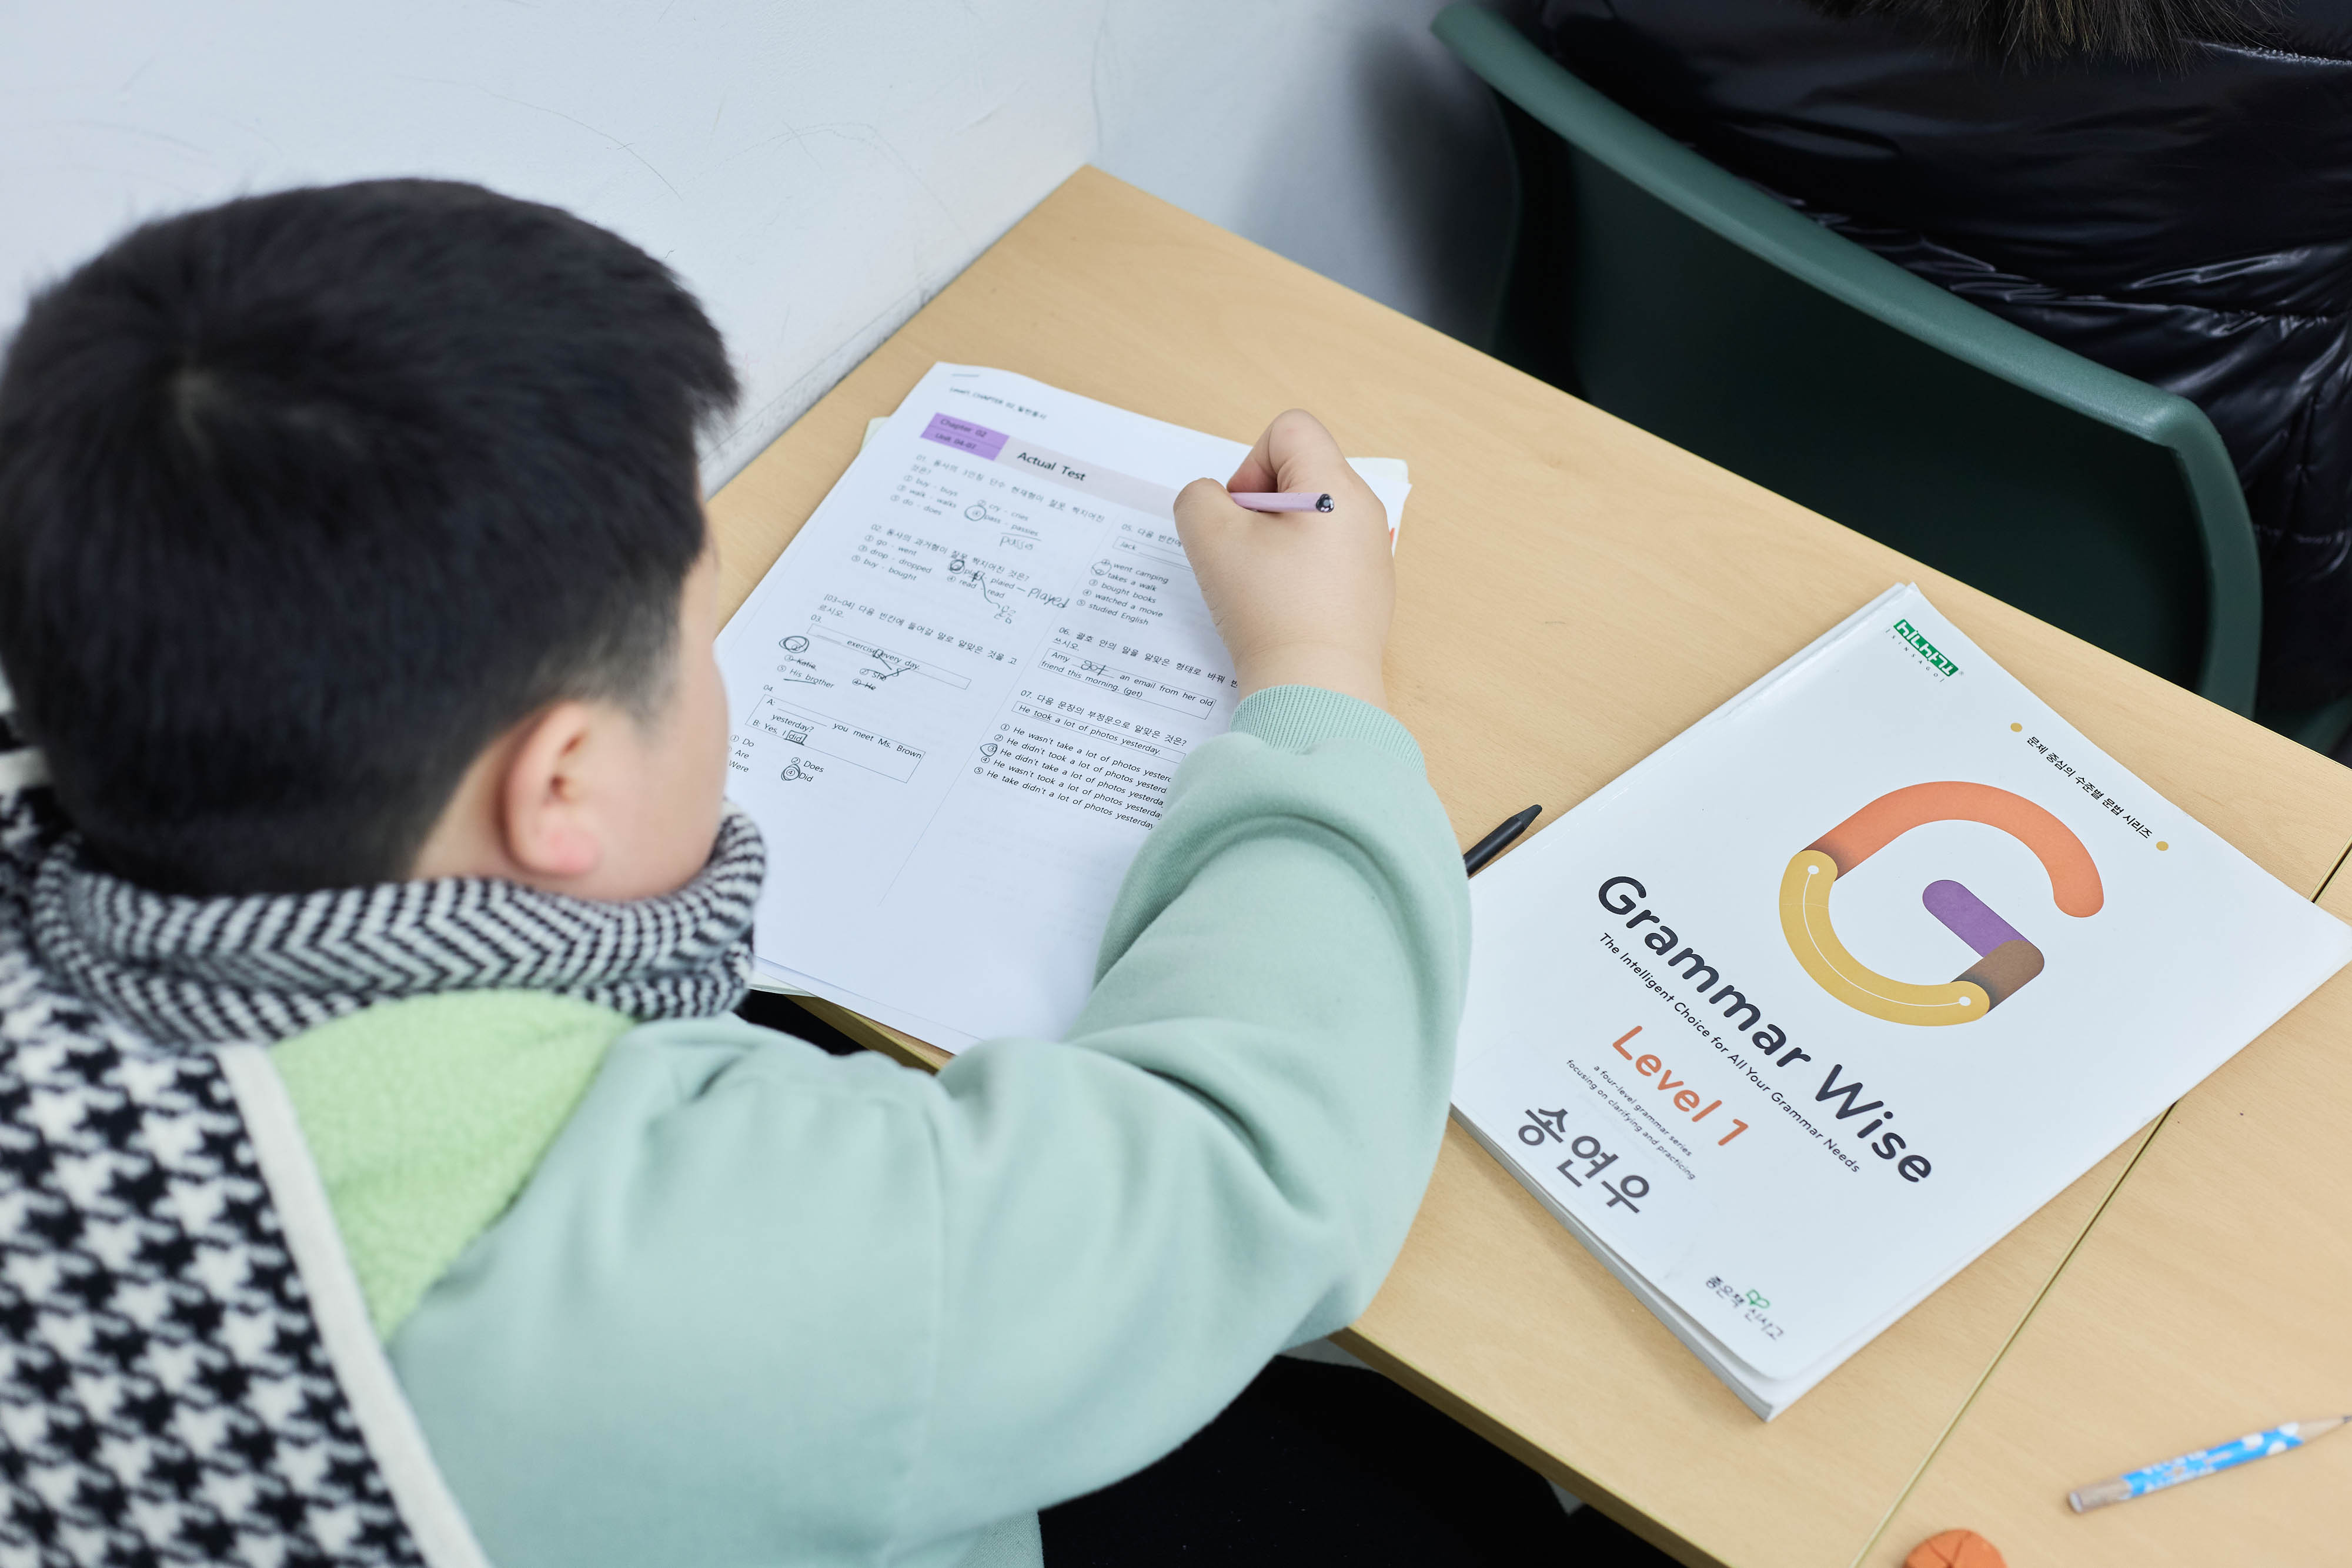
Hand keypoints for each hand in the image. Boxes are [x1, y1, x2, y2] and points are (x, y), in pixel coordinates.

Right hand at [1174, 410, 1391, 708]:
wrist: (1314, 688)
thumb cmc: (1269, 610)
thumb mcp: (1210, 538)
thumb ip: (1197, 498)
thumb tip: (1215, 502)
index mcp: (1335, 487)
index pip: (1290, 429)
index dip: (1250, 463)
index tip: (1241, 516)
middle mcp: (1364, 511)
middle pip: (1299, 470)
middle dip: (1258, 503)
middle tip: (1244, 552)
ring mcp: (1371, 551)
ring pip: (1309, 515)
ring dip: (1273, 538)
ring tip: (1262, 583)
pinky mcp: (1368, 588)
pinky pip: (1323, 554)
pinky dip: (1295, 569)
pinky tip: (1283, 607)